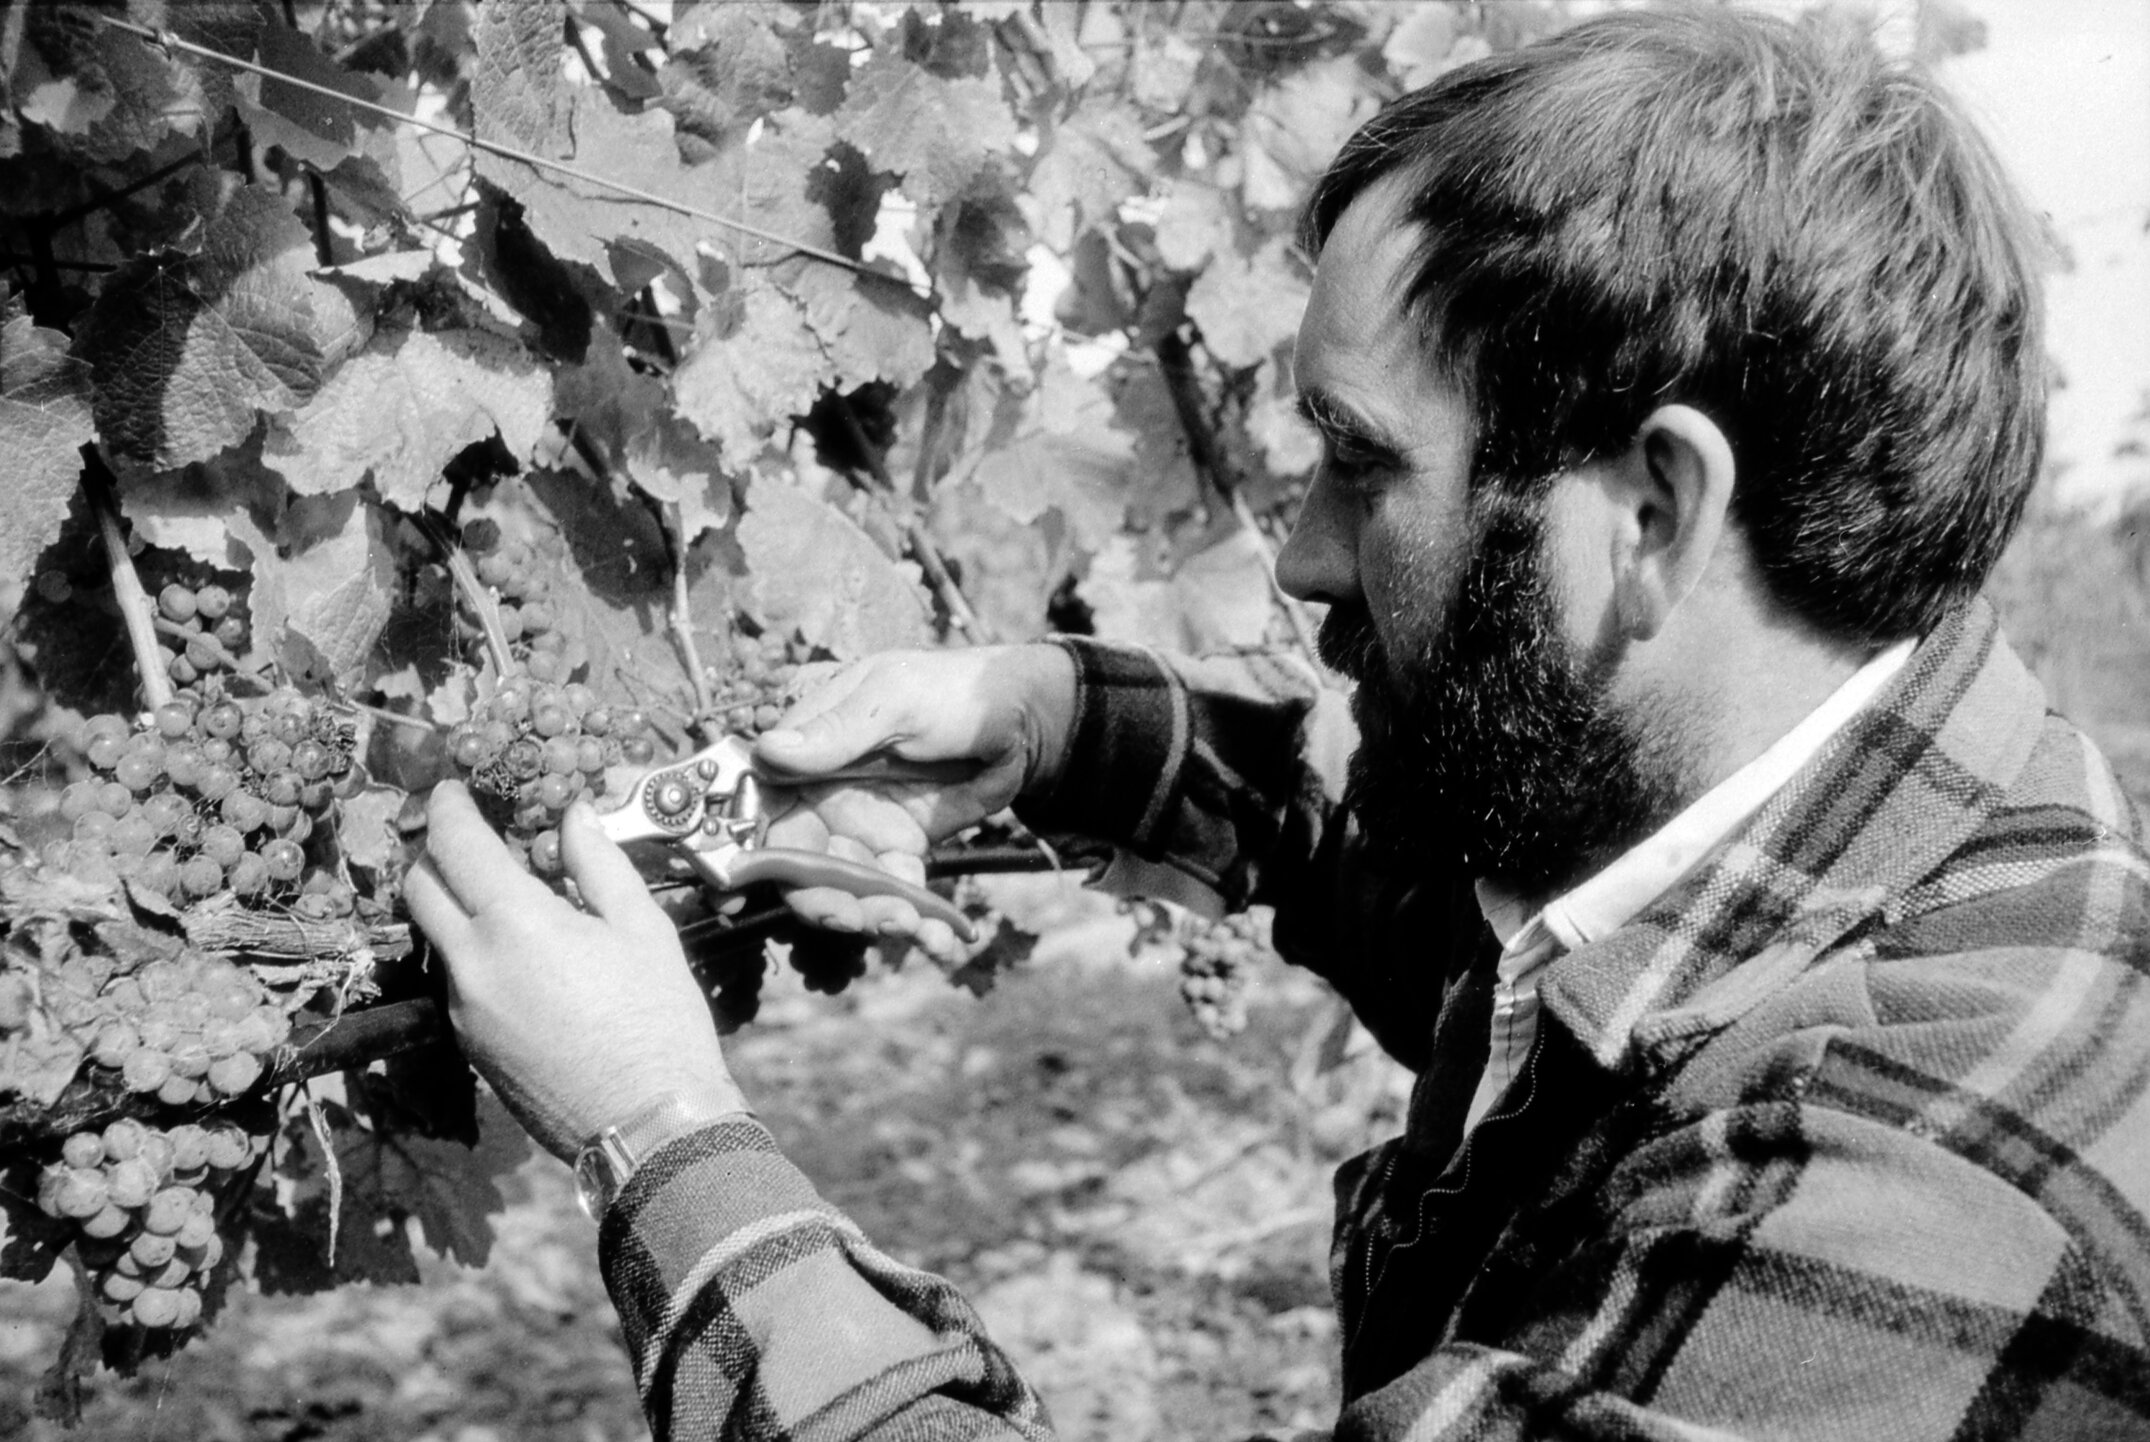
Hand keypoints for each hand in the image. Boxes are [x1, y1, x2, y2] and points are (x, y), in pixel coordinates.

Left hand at [403, 781, 745, 1160]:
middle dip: (435, 850)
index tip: (458, 788)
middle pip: (420, 888)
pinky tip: (523, 957)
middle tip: (467, 833)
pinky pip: (457, 981)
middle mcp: (472, 964)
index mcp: (514, 924)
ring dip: (455, 904)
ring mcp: (464, 1010)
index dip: (451, 806)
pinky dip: (475, 952)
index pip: (456, 844)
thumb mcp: (642, 929)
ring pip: (437, 937)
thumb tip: (573, 817)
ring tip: (505, 895)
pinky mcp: (471, 1045)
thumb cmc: (659, 1022)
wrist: (649, 1125)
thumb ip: (598, 864)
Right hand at [750, 644, 1075, 960]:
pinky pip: (896, 893)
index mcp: (808, 752)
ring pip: (847, 889)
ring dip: (872, 916)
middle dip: (824, 901)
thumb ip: (834, 731)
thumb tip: (767, 751)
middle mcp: (824, 796)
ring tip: (910, 925)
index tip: (757, 888)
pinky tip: (939, 934)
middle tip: (858, 917)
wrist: (1023, 717)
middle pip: (800, 865)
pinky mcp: (902, 851)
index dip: (752, 853)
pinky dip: (916, 920)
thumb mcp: (892, 699)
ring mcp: (862, 827)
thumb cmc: (951, 690)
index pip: (761, 809)